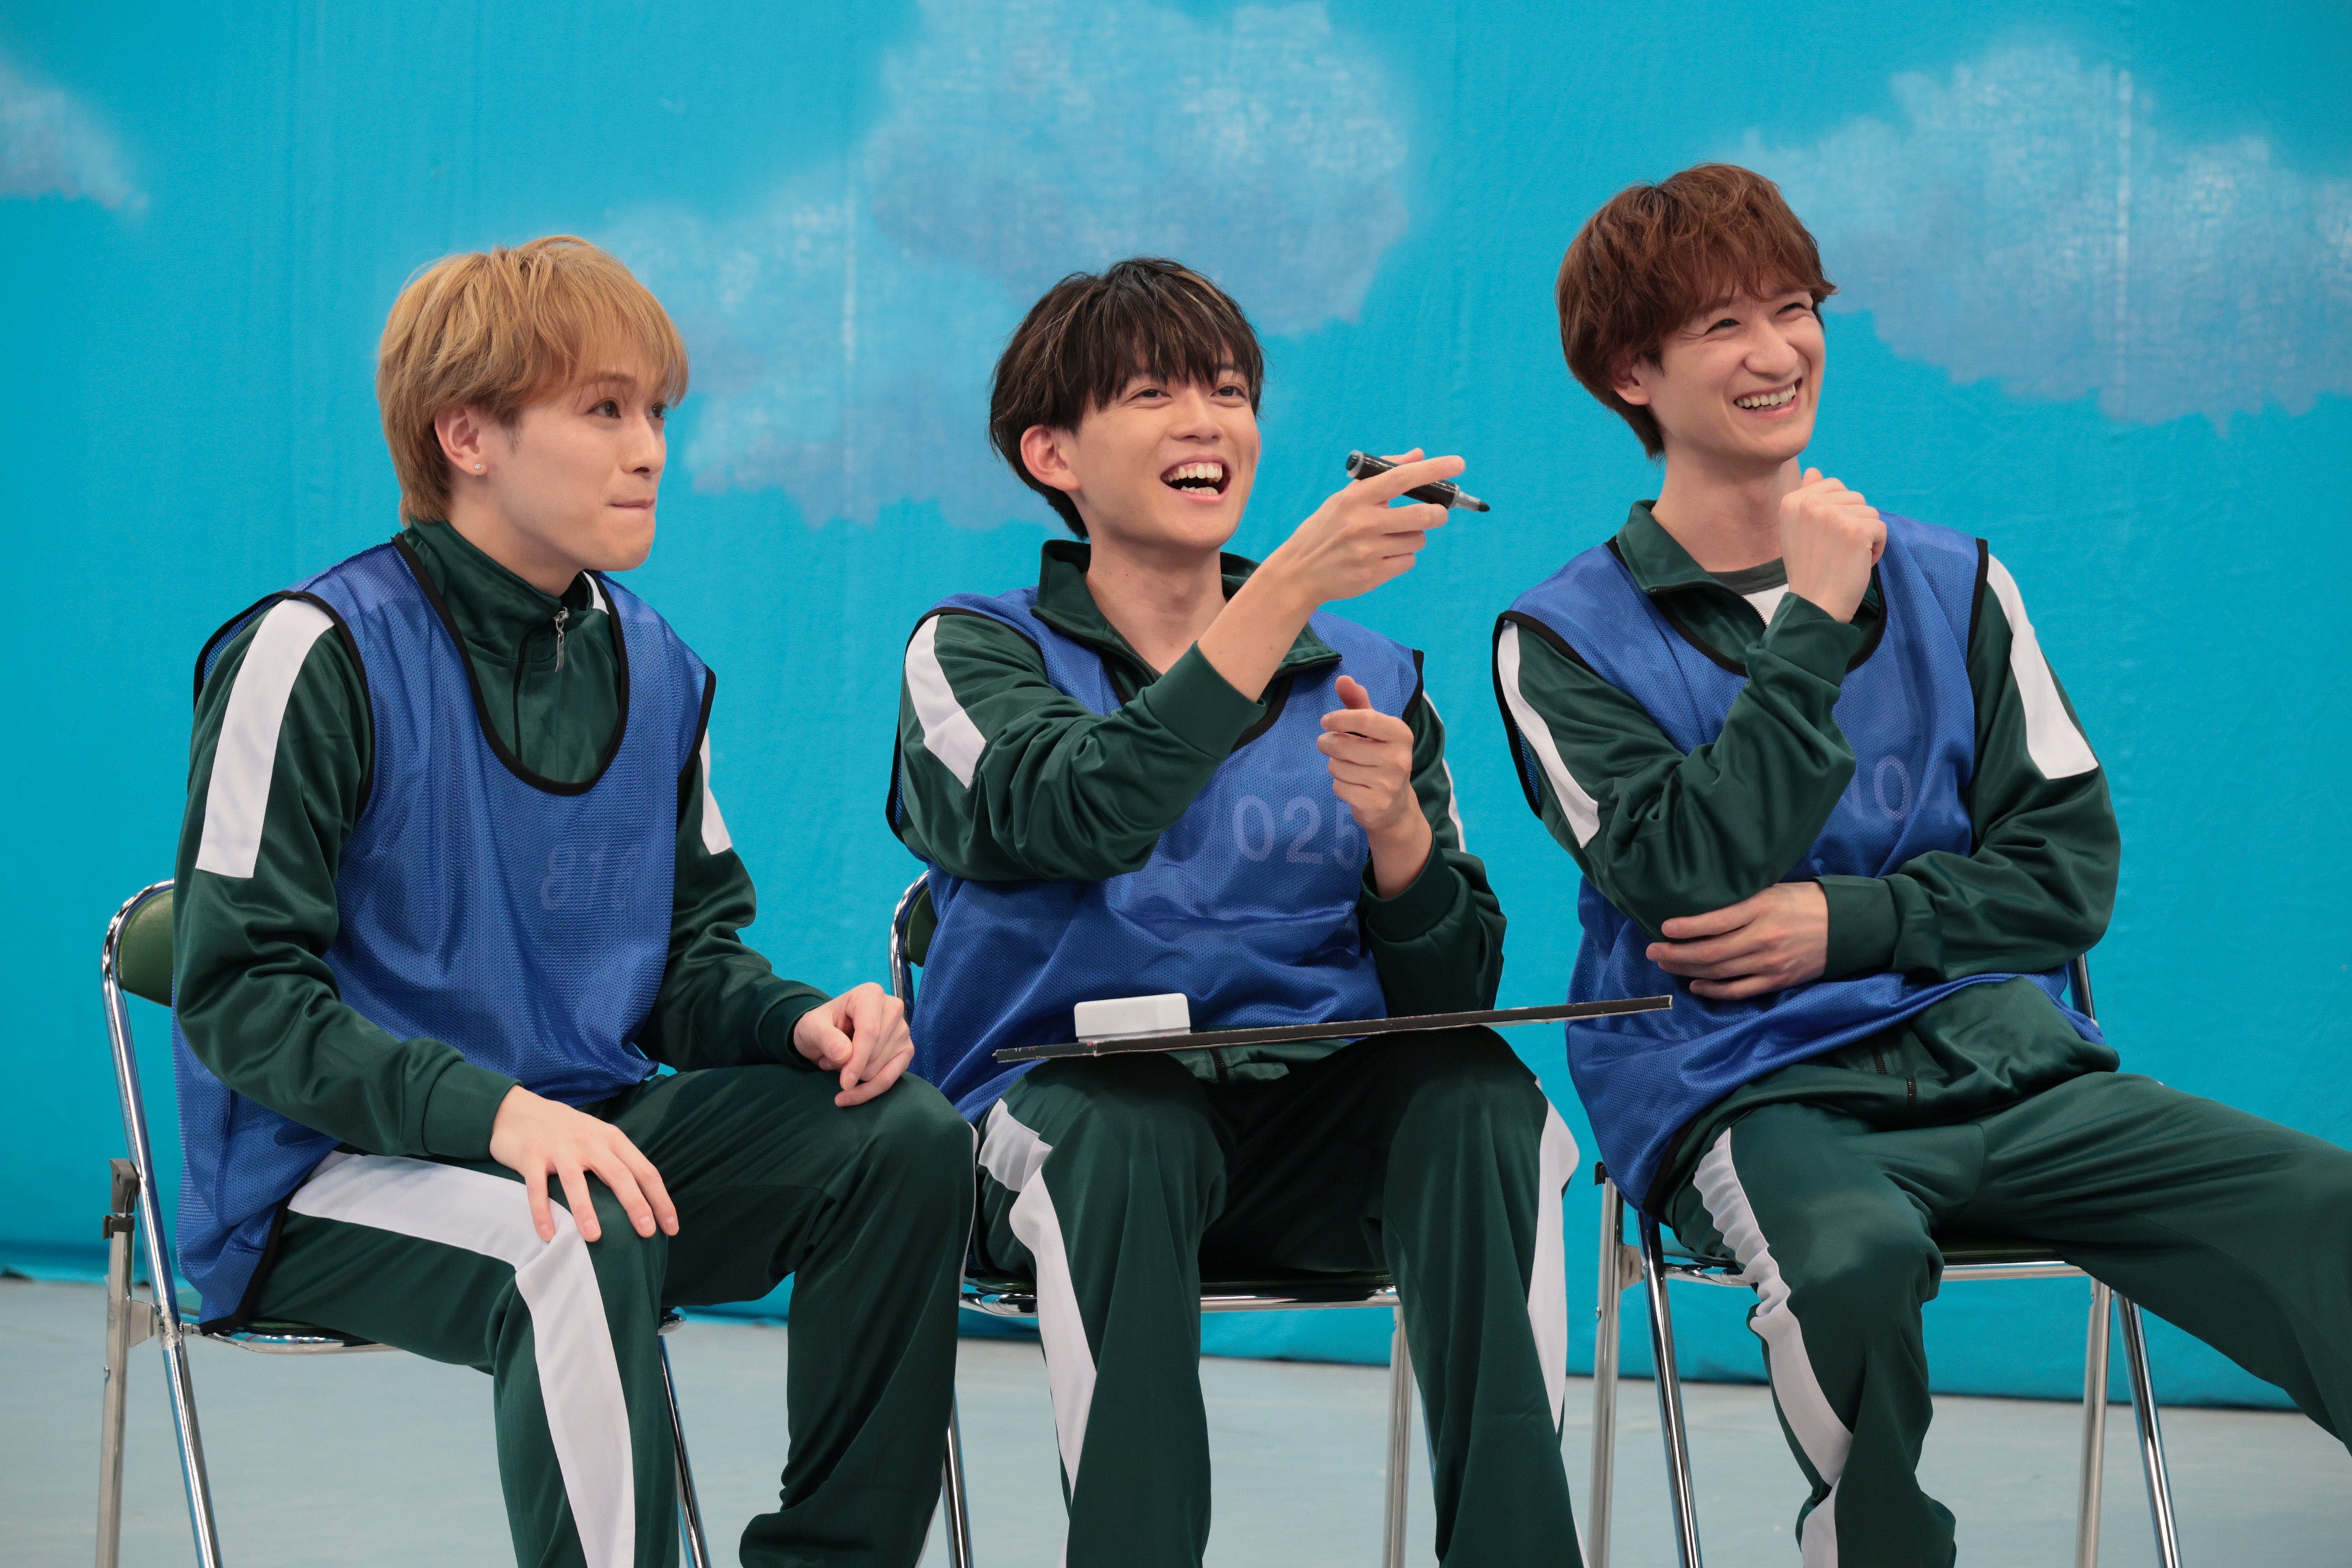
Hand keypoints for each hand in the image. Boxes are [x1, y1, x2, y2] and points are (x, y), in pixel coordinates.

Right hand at [488, 1086, 677, 1244]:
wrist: (519, 1110)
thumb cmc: (567, 1132)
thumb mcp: (598, 1138)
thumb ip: (617, 1162)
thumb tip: (643, 1201)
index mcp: (612, 1139)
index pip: (644, 1171)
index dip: (660, 1199)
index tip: (671, 1227)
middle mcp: (589, 1142)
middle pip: (618, 1175)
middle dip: (635, 1204)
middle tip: (647, 1232)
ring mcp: (559, 1149)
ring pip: (576, 1182)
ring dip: (585, 1210)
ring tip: (594, 1238)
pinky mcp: (531, 1156)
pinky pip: (537, 1188)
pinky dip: (542, 1212)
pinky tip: (548, 1235)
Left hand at [793, 982, 914, 1106]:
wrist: (827, 1033)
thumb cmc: (820, 1025)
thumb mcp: (811, 1027)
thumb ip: (825, 1038)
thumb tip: (845, 1055)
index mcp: (870, 995)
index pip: (870, 1032)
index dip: (857, 1060)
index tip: (844, 1083)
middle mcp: (893, 1009)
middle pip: (874, 1054)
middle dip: (849, 1066)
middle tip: (831, 1058)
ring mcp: (903, 1031)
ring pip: (879, 1070)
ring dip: (855, 1075)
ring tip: (841, 1061)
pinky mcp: (906, 1051)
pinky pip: (890, 1080)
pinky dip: (869, 1090)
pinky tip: (852, 1093)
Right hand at [1258, 448, 1460, 608]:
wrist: (1299, 572)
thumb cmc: (1326, 529)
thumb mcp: (1345, 497)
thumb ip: (1381, 476)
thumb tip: (1419, 455)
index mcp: (1355, 498)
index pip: (1401, 478)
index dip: (1433, 469)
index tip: (1458, 464)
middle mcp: (1361, 523)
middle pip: (1422, 515)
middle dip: (1437, 514)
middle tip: (1437, 513)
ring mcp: (1367, 551)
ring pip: (1417, 541)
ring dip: (1413, 538)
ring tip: (1391, 539)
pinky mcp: (1372, 575)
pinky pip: (1408, 562)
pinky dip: (1402, 558)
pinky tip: (1382, 557)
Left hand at [1318, 675, 1430, 896]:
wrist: (1396, 805)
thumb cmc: (1380, 756)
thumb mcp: (1373, 729)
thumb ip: (1357, 703)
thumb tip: (1342, 678)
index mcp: (1401, 733)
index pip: (1365, 718)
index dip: (1339, 718)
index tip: (1326, 721)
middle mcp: (1399, 758)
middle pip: (1343, 745)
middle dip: (1328, 744)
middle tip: (1329, 745)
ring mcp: (1389, 784)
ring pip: (1337, 767)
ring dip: (1335, 766)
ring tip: (1349, 768)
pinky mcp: (1376, 804)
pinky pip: (1339, 788)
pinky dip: (1339, 786)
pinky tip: (1354, 786)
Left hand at [1646, 882, 1828, 1000]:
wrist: (1848, 926)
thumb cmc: (1806, 901)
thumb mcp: (1773, 889)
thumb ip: (1741, 901)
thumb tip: (1703, 907)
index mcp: (1762, 909)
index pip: (1714, 922)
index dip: (1684, 928)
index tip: (1663, 927)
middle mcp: (1763, 938)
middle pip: (1710, 952)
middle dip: (1676, 953)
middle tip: (1653, 951)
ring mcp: (1770, 963)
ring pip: (1719, 973)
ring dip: (1687, 970)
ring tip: (1665, 963)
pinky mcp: (1777, 981)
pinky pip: (1739, 991)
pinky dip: (1714, 990)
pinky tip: (1695, 984)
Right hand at [1778, 467, 1882, 622]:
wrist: (1815, 604)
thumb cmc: (1810, 569)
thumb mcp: (1798, 529)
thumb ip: (1807, 497)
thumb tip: (1815, 470)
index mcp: (1792, 500)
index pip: (1833, 485)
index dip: (1839, 512)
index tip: (1825, 537)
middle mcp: (1809, 503)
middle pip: (1855, 497)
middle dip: (1854, 522)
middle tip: (1836, 550)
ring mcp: (1832, 514)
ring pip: (1870, 512)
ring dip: (1866, 536)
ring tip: (1847, 557)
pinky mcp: (1856, 529)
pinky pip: (1881, 529)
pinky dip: (1877, 548)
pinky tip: (1859, 563)